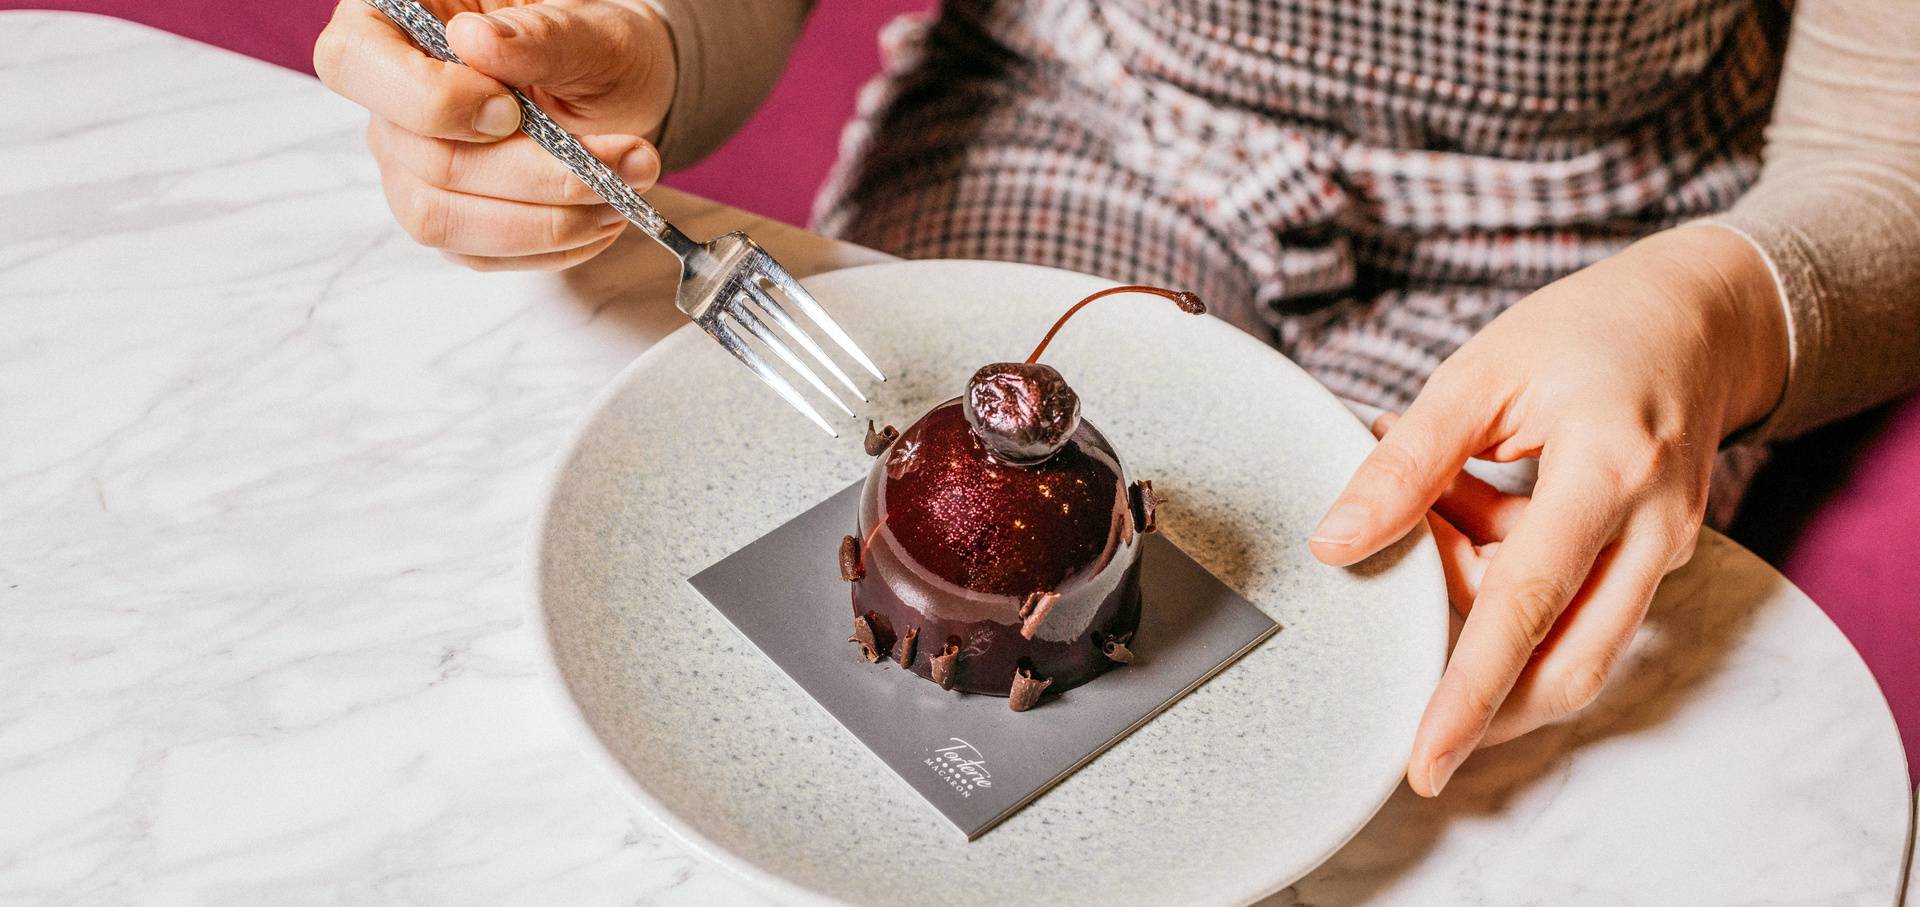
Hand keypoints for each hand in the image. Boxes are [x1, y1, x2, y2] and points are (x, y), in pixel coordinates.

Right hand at [313, 0, 674, 269]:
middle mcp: (390, 99)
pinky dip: (549, 246)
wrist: (623, 90)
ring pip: (442, 219)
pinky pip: (476, 253)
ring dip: (544, 221)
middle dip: (532, 173)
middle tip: (620, 162)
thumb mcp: (592, 31)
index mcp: (397, 22)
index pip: (354, 62)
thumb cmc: (596, 48)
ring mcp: (409, 163)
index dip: (430, 100)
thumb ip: (542, 36)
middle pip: (422, 159)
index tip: (512, 110)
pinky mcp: (446, 214)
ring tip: (619, 194)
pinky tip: (598, 217)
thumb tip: (476, 41)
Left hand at [1309, 224, 1787, 795]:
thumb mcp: (1480, 371)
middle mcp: (1651, 528)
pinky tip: (1473, 505)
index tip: (1426, 759)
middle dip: (1480, 689)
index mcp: (1607, 470)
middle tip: (1401, 628)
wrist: (1697, 317)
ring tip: (1444, 500)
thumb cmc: (1587, 332)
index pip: (1527, 604)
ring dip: (1484, 601)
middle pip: (1565, 663)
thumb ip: (1407, 462)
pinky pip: (1572, 605)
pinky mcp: (1653, 562)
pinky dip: (1510, 579)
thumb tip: (1336, 543)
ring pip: (1563, 639)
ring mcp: (1663, 552)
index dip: (1470, 692)